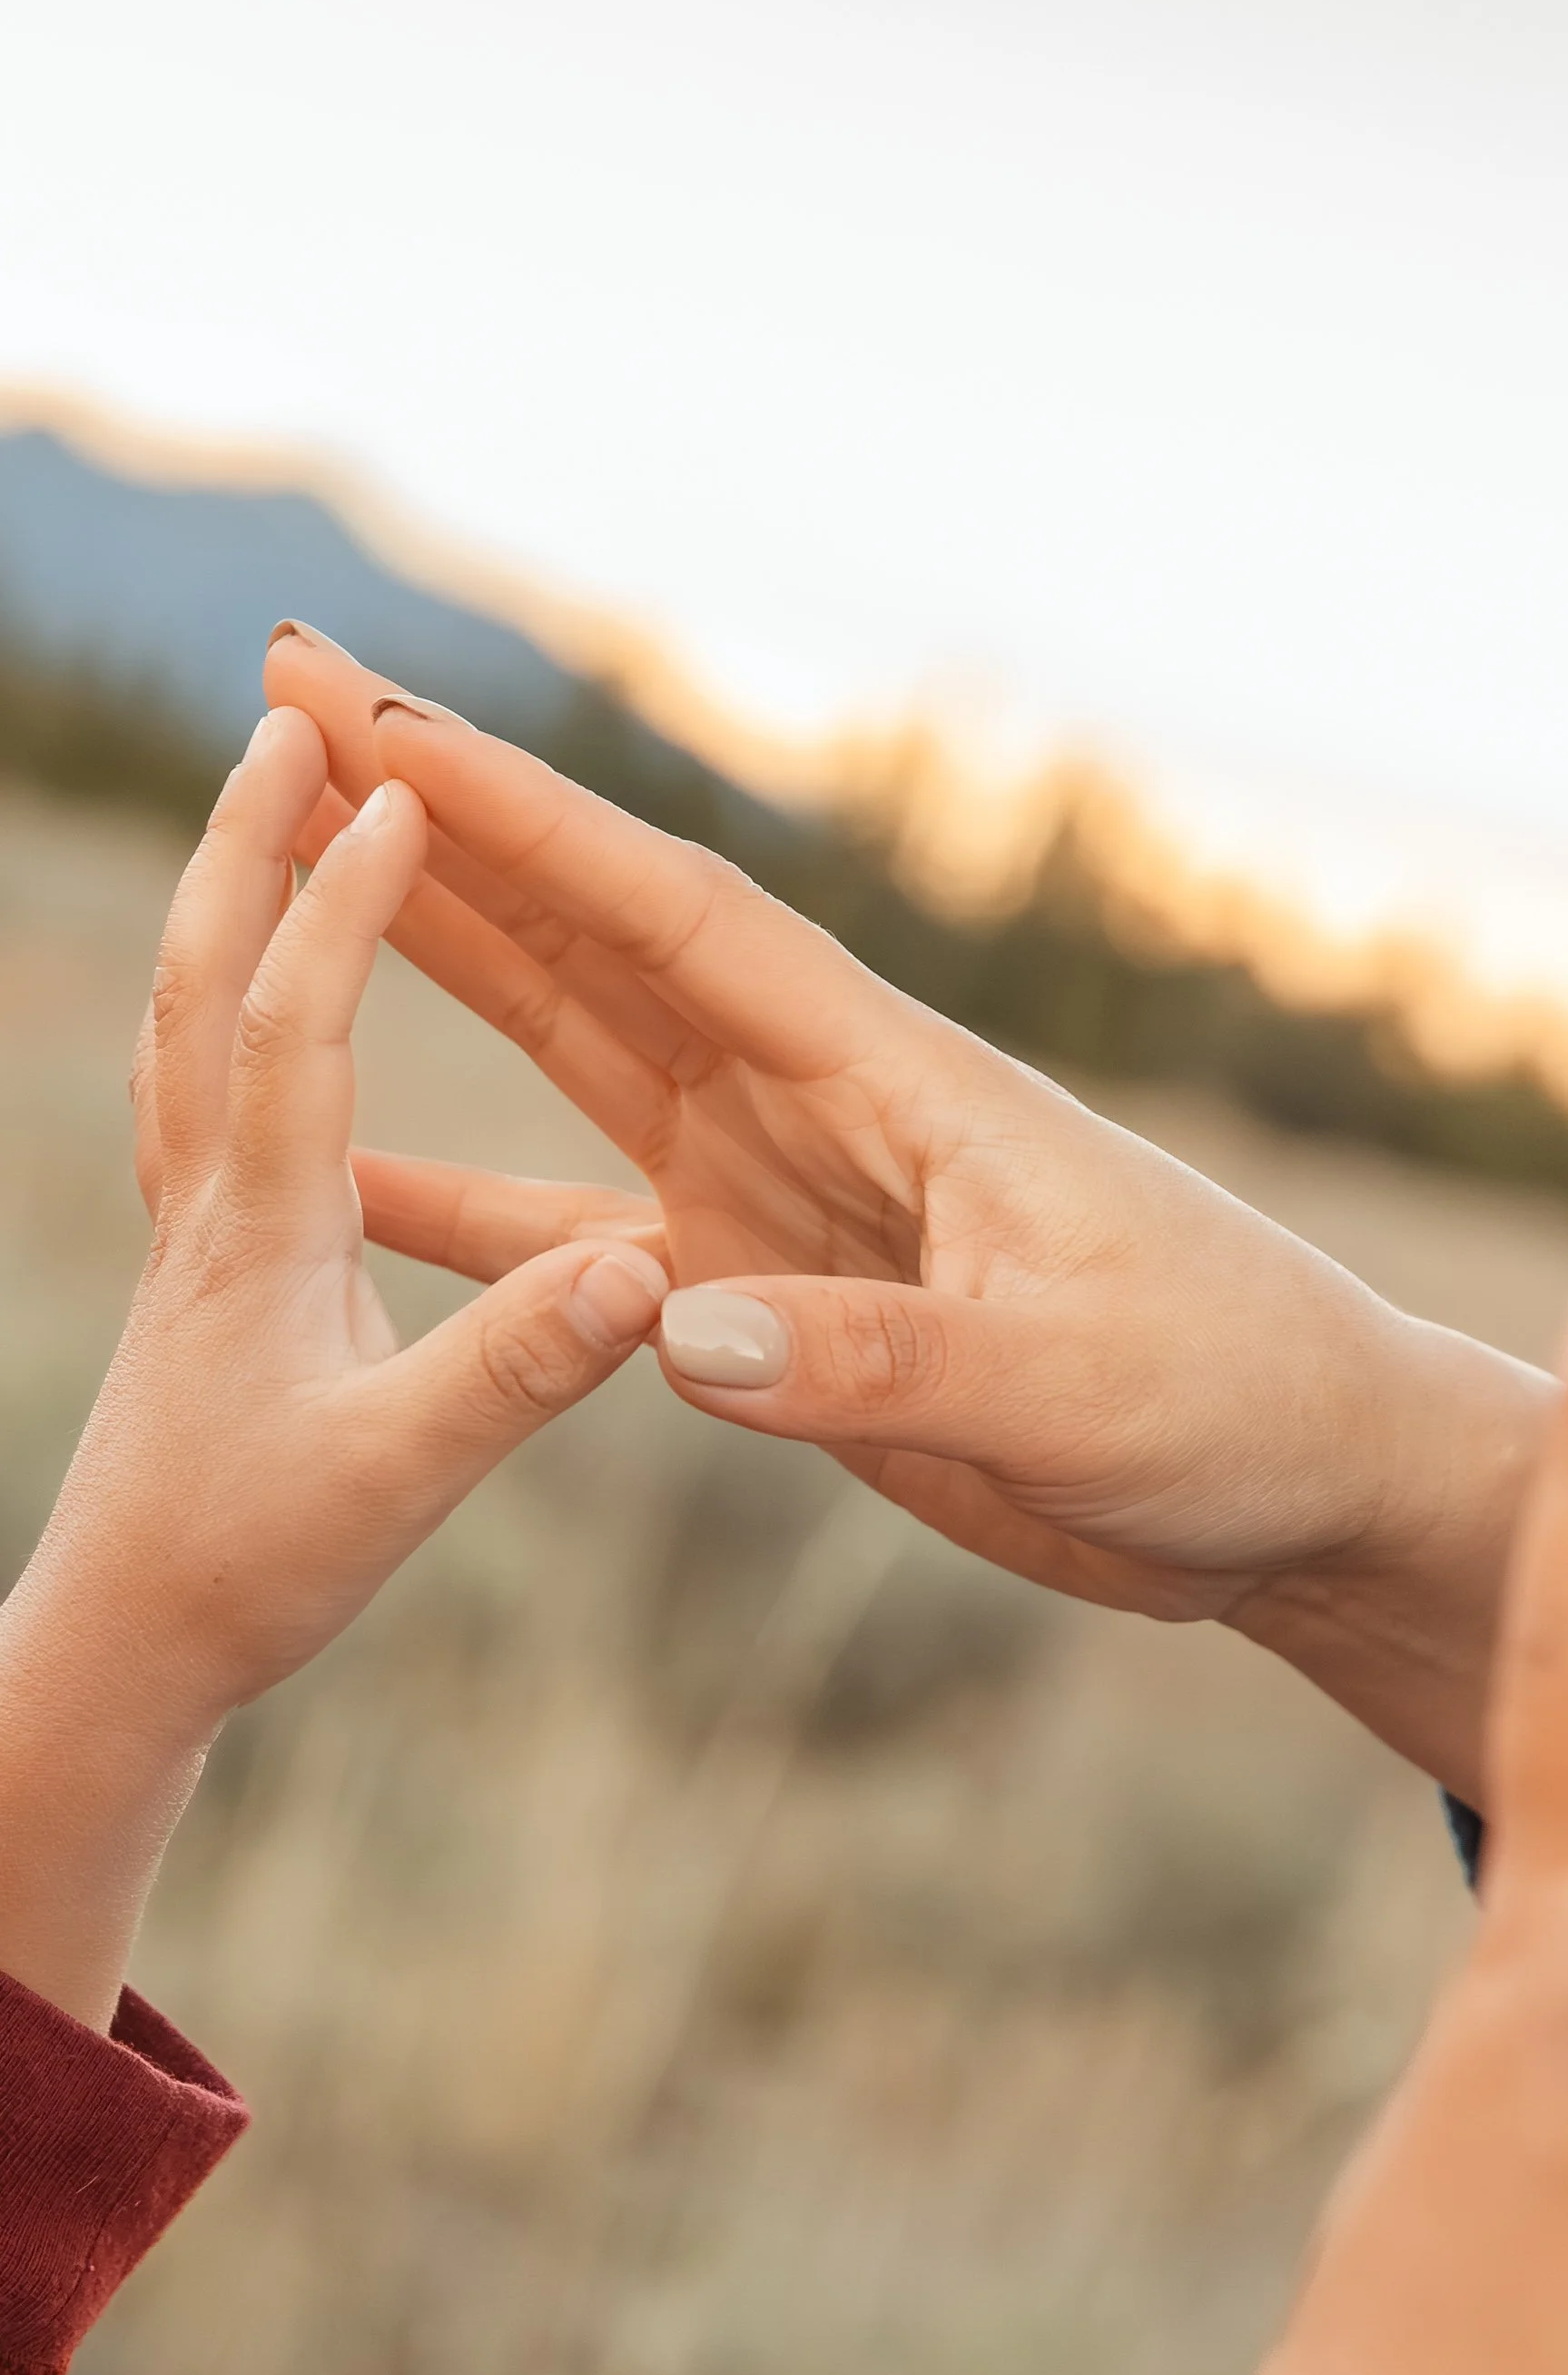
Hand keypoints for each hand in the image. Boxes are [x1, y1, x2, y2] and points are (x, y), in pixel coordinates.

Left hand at [0, 706, 665, 2026]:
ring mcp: (187, 1233)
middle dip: (240, 845)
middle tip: (280, 722)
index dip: (345, 903)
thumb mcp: (402, 1479)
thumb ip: (516, 1371)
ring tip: (253, 816)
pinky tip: (240, 1006)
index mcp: (265, 1235)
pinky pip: (184, 1092)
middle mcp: (208, 1207)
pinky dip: (209, 1002)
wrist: (119, 1652)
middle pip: (199, 984)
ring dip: (215, 905)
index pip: (294, 1027)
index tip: (397, 786)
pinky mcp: (193, 1268)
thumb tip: (642, 1270)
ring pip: (175, 1026)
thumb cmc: (249, 1571)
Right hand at [268, 623, 1567, 1796]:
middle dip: (441, 828)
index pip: (677, 916)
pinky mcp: (774, 1300)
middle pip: (593, 939)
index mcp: (895, 1075)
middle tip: (285, 705)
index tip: (374, 720)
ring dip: (439, 961)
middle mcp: (815, 1105)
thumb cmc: (1230, 1396)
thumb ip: (881, 1357)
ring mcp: (782, 1195)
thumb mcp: (1071, 1384)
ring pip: (574, 1052)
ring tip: (288, 875)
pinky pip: (583, 1242)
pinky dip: (466, 1211)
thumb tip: (681, 1328)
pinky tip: (353, 1185)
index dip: (520, 817)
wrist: (1291, 1483)